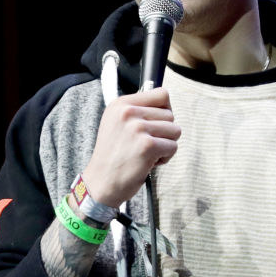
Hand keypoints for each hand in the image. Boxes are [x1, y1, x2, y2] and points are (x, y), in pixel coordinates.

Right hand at [81, 88, 180, 205]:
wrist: (101, 182)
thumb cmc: (112, 156)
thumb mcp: (116, 123)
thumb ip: (137, 111)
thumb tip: (166, 105)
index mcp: (121, 104)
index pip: (162, 94)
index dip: (165, 110)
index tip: (156, 124)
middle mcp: (128, 112)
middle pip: (170, 115)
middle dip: (164, 132)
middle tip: (145, 145)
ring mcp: (138, 128)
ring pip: (175, 131)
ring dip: (165, 145)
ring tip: (147, 153)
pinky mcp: (147, 146)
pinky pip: (173, 147)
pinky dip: (165, 158)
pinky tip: (148, 162)